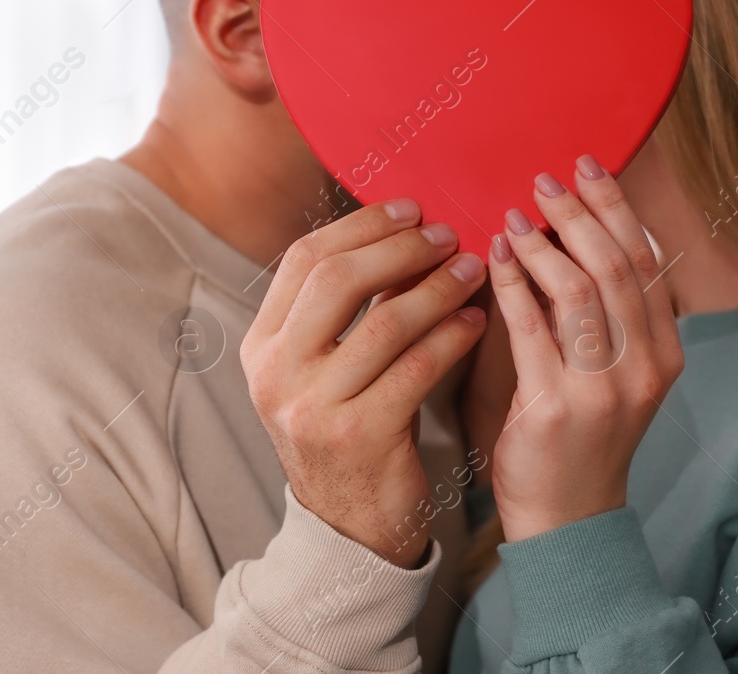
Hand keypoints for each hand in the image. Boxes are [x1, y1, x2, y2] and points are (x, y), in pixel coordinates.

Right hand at [241, 198, 487, 567]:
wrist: (350, 527)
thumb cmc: (349, 428)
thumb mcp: (326, 368)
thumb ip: (350, 308)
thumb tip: (406, 230)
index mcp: (261, 346)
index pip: (304, 259)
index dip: (361, 226)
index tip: (412, 210)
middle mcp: (275, 374)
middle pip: (337, 280)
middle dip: (400, 249)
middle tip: (447, 236)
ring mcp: (312, 408)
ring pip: (384, 323)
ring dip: (437, 289)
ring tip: (474, 271)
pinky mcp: (359, 436)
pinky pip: (416, 368)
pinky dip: (452, 337)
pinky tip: (476, 322)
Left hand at [487, 157, 683, 541]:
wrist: (569, 518)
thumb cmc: (584, 435)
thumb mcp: (615, 371)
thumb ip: (603, 312)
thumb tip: (572, 232)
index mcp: (665, 352)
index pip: (648, 260)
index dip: (617, 208)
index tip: (588, 167)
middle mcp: (645, 367)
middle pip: (617, 267)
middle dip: (581, 213)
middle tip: (545, 180)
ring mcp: (605, 389)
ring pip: (579, 291)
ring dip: (544, 244)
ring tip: (517, 215)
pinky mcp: (557, 406)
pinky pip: (532, 328)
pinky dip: (513, 283)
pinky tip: (494, 257)